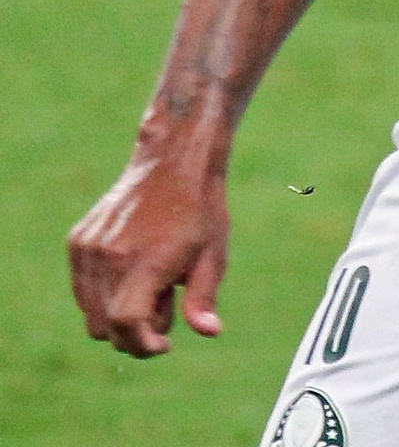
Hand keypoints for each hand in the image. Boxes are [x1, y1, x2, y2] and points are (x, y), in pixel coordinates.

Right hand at [68, 142, 228, 356]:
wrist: (174, 160)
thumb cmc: (200, 209)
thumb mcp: (213, 254)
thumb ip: (204, 298)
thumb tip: (210, 332)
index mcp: (144, 262)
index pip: (125, 326)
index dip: (144, 345)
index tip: (165, 343)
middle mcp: (108, 258)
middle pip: (105, 329)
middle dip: (135, 332)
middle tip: (166, 302)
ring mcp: (88, 249)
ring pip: (90, 313)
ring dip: (117, 314)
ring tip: (152, 282)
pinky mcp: (78, 242)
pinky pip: (82, 289)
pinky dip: (103, 293)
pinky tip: (134, 267)